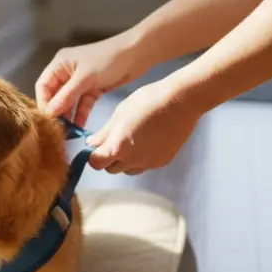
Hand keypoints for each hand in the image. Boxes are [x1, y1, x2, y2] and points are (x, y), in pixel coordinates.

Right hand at [35, 33, 147, 125]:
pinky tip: (80, 127)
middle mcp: (67, 72)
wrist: (138, 54)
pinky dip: (81, 114)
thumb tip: (49, 113)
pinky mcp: (93, 88)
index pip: (43, 86)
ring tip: (68, 132)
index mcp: (60, 64)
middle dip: (56, 112)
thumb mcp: (85, 78)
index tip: (47, 120)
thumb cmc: (108, 59)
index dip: (44, 103)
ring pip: (69, 102)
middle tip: (57, 129)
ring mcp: (80, 81)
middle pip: (55, 95)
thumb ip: (66, 96)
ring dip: (68, 115)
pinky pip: (82, 104)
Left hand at [87, 79, 203, 174]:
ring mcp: (149, 163)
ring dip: (124, 160)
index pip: (96, 163)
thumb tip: (91, 144)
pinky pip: (145, 166)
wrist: (180, 102)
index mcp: (118, 148)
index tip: (96, 147)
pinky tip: (147, 141)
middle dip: (108, 158)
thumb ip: (104, 133)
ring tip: (132, 140)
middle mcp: (133, 161)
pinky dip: (141, 158)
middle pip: (111, 169)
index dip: (94, 156)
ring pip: (128, 170)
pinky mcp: (162, 162)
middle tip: (114, 140)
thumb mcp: (120, 114)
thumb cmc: (147, 102)